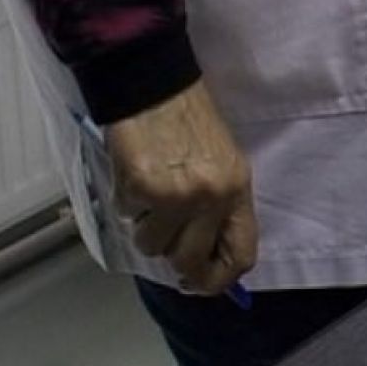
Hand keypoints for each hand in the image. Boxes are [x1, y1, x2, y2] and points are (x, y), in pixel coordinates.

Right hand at [105, 80, 256, 294]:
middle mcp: (210, 198)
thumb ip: (220, 209)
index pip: (240, 256)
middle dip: (174, 261)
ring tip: (149, 193)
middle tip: (165, 242)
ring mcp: (174, 195)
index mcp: (237, 191)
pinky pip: (126, 216)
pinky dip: (126, 202)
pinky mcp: (139, 187)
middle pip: (189, 262)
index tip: (202, 281)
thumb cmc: (191, 121)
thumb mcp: (223, 164)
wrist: (155, 83)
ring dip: (145, 226)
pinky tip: (134, 173)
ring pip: (151, 245)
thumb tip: (209, 254)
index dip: (219, 279)